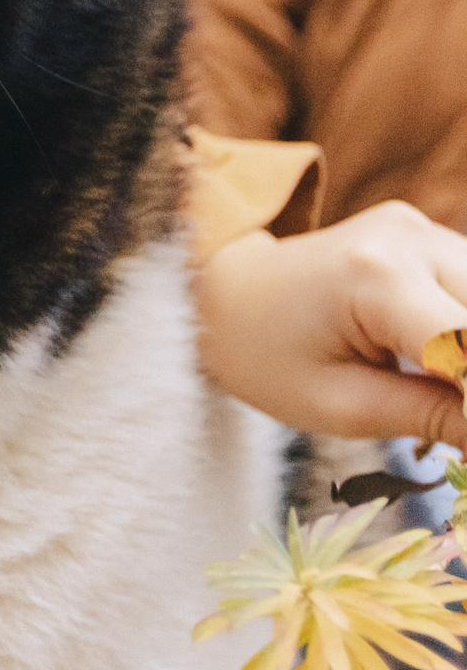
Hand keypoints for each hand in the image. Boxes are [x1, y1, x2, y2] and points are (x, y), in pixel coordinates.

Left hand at [197, 201, 466, 450]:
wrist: (226, 297)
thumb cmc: (267, 358)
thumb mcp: (340, 406)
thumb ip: (433, 418)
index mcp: (378, 278)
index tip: (465, 440)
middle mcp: (409, 239)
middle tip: (454, 424)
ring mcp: (419, 229)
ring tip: (441, 393)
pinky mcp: (424, 233)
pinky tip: (445, 364)